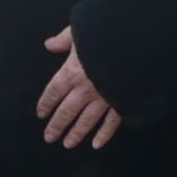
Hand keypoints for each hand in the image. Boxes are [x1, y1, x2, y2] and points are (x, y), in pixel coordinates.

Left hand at [40, 27, 121, 147]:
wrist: (135, 45)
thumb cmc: (104, 35)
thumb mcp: (79, 32)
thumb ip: (63, 40)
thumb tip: (49, 45)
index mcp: (71, 73)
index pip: (53, 92)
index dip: (45, 104)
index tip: (41, 114)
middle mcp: (84, 90)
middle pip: (66, 111)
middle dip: (57, 125)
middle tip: (49, 138)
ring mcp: (104, 99)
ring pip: (87, 121)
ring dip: (76, 133)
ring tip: (67, 144)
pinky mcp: (122, 103)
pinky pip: (112, 123)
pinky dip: (104, 135)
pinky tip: (96, 144)